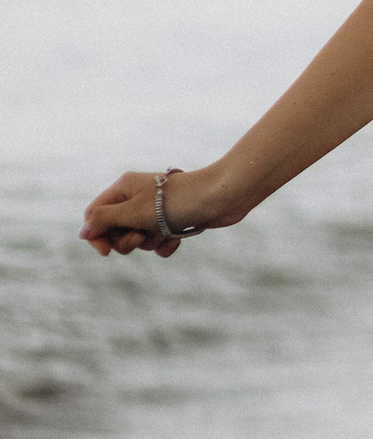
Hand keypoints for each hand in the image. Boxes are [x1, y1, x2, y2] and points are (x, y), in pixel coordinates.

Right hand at [79, 166, 240, 257]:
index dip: (97, 235)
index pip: (95, 215)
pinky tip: (177, 240)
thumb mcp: (132, 211)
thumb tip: (83, 232)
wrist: (223, 196)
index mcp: (124, 187)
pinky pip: (159, 242)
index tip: (106, 251)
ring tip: (164, 231)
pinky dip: (165, 244)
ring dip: (148, 241)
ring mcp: (157, 210)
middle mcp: (138, 197)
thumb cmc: (175, 201)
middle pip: (115, 230)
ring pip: (138, 238)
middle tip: (140, 236)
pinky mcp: (175, 221)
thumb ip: (104, 220)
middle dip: (125, 240)